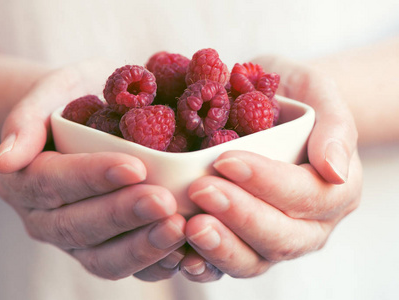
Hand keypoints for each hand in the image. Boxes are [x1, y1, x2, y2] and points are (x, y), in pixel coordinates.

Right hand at [0, 60, 186, 280]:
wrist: (87, 119)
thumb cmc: (74, 99)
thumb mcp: (52, 90)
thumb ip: (25, 120)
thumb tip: (3, 161)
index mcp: (24, 179)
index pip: (54, 182)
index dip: (92, 177)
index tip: (135, 166)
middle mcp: (45, 218)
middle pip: (78, 226)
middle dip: (123, 215)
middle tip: (164, 202)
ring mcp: (75, 240)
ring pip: (102, 258)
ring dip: (142, 247)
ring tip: (179, 227)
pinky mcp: (103, 251)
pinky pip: (126, 268)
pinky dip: (155, 265)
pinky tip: (185, 253)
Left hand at [179, 55, 362, 281]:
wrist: (271, 106)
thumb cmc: (294, 96)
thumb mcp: (319, 92)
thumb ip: (335, 127)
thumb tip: (336, 171)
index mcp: (335, 190)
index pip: (306, 195)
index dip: (266, 182)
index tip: (226, 161)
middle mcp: (310, 225)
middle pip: (281, 237)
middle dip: (240, 215)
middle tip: (201, 190)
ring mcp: (276, 239)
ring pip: (255, 260)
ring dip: (221, 246)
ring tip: (190, 225)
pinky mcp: (245, 245)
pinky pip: (228, 265)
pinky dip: (206, 263)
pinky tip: (181, 252)